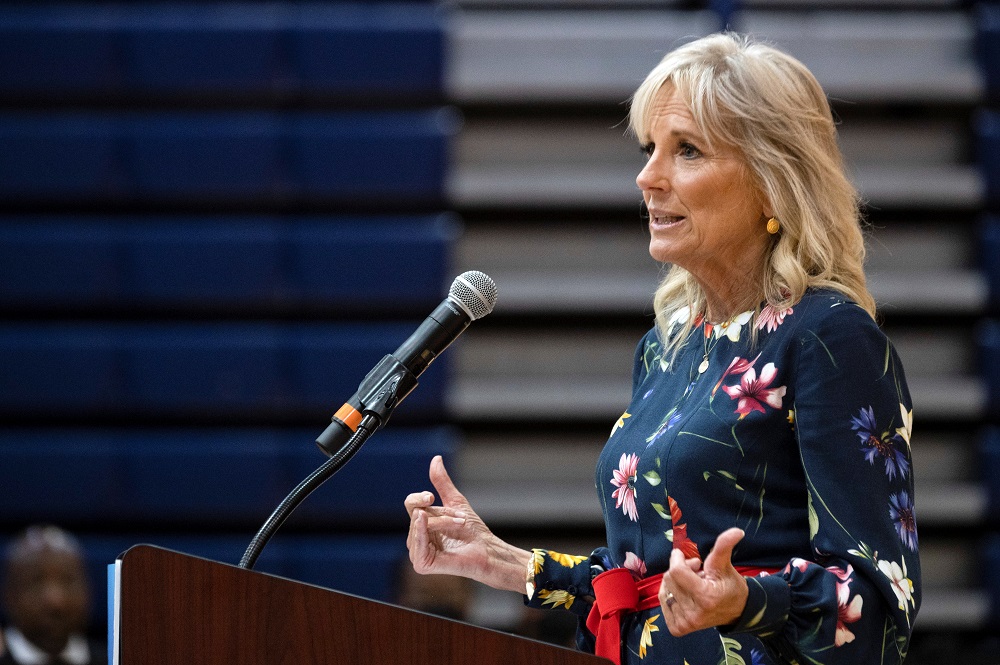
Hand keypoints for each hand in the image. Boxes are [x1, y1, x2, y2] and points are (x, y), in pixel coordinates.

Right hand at [404, 455, 529, 592]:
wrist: (487, 550)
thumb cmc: (473, 530)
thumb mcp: (456, 501)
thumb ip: (442, 482)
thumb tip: (436, 458)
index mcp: (422, 523)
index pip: (411, 504)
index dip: (419, 497)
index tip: (431, 496)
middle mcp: (417, 537)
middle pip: (417, 513)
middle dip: (440, 513)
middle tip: (461, 519)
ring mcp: (419, 551)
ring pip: (419, 526)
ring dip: (441, 523)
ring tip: (459, 526)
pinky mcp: (422, 564)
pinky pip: (417, 545)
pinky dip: (421, 533)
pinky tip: (426, 523)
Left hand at [658, 528, 748, 635]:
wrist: (735, 611)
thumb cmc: (729, 585)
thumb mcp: (725, 564)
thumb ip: (724, 546)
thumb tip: (737, 531)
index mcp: (706, 597)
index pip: (676, 572)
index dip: (678, 559)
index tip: (687, 556)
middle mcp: (694, 614)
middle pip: (669, 578)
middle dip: (680, 569)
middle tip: (696, 570)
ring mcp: (685, 623)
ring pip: (664, 589)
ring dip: (676, 583)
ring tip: (693, 584)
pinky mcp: (677, 629)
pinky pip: (663, 601)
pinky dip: (671, 594)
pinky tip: (685, 595)